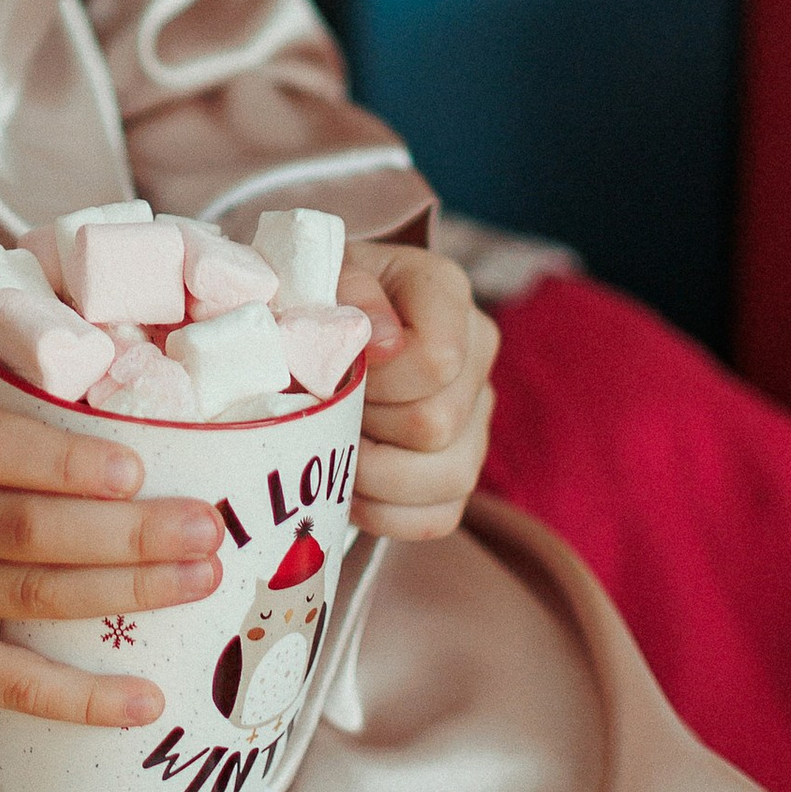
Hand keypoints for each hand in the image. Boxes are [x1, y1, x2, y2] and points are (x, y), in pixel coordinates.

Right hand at [0, 328, 220, 729]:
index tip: (135, 466)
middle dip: (125, 531)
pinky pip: (9, 685)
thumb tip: (62, 299)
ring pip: (28, 598)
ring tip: (202, 580)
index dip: (60, 459)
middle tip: (205, 527)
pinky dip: (81, 699)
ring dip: (125, 592)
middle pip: (23, 527)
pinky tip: (149, 700)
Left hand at [338, 239, 496, 544]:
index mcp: (444, 291)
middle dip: (365, 426)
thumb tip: (382, 343)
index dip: (376, 380)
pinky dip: (384, 512)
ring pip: (449, 477)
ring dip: (374, 475)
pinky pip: (440, 516)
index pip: (437, 359)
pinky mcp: (462, 467)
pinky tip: (349, 483)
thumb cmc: (314, 296)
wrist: (314, 319)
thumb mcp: (319, 275)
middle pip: (436, 424)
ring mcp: (476, 414)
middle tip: (324, 409)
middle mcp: (476, 351)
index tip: (333, 370)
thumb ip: (348, 293)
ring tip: (335, 447)